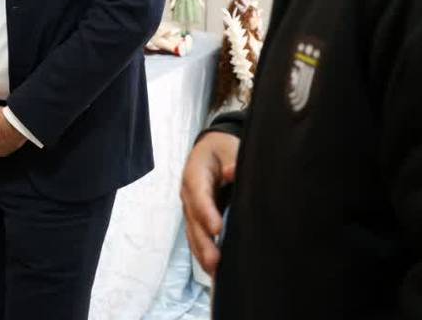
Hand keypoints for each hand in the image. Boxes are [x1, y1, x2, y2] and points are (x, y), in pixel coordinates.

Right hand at [180, 131, 239, 275]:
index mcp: (194, 174)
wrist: (211, 150)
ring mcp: (191, 208)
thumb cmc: (221, 150)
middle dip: (203, 241)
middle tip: (214, 261)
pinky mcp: (197, 219)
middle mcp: (188, 194)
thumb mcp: (228, 149)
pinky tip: (213, 271)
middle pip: (193, 219)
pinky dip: (203, 254)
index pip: (198, 194)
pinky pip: (197, 237)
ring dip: (202, 252)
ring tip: (214, 272)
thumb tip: (233, 173)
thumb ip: (232, 161)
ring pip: (193, 232)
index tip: (217, 229)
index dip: (206, 212)